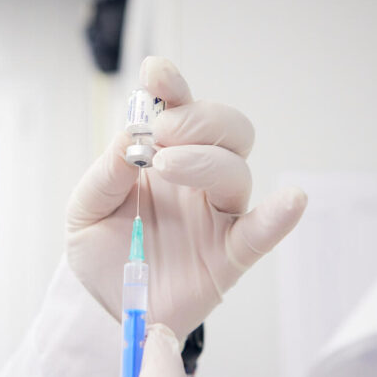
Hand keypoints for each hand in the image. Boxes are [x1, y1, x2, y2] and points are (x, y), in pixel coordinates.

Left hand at [67, 57, 306, 339]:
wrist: (106, 303)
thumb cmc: (101, 251)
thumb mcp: (84, 211)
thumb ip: (104, 177)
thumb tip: (128, 141)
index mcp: (163, 160)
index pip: (181, 113)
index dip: (174, 89)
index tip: (157, 73)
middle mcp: (196, 180)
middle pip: (227, 133)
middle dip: (198, 120)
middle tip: (161, 134)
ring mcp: (216, 215)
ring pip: (236, 172)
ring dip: (207, 159)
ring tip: (166, 164)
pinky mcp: (228, 255)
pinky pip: (259, 233)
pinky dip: (277, 218)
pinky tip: (291, 200)